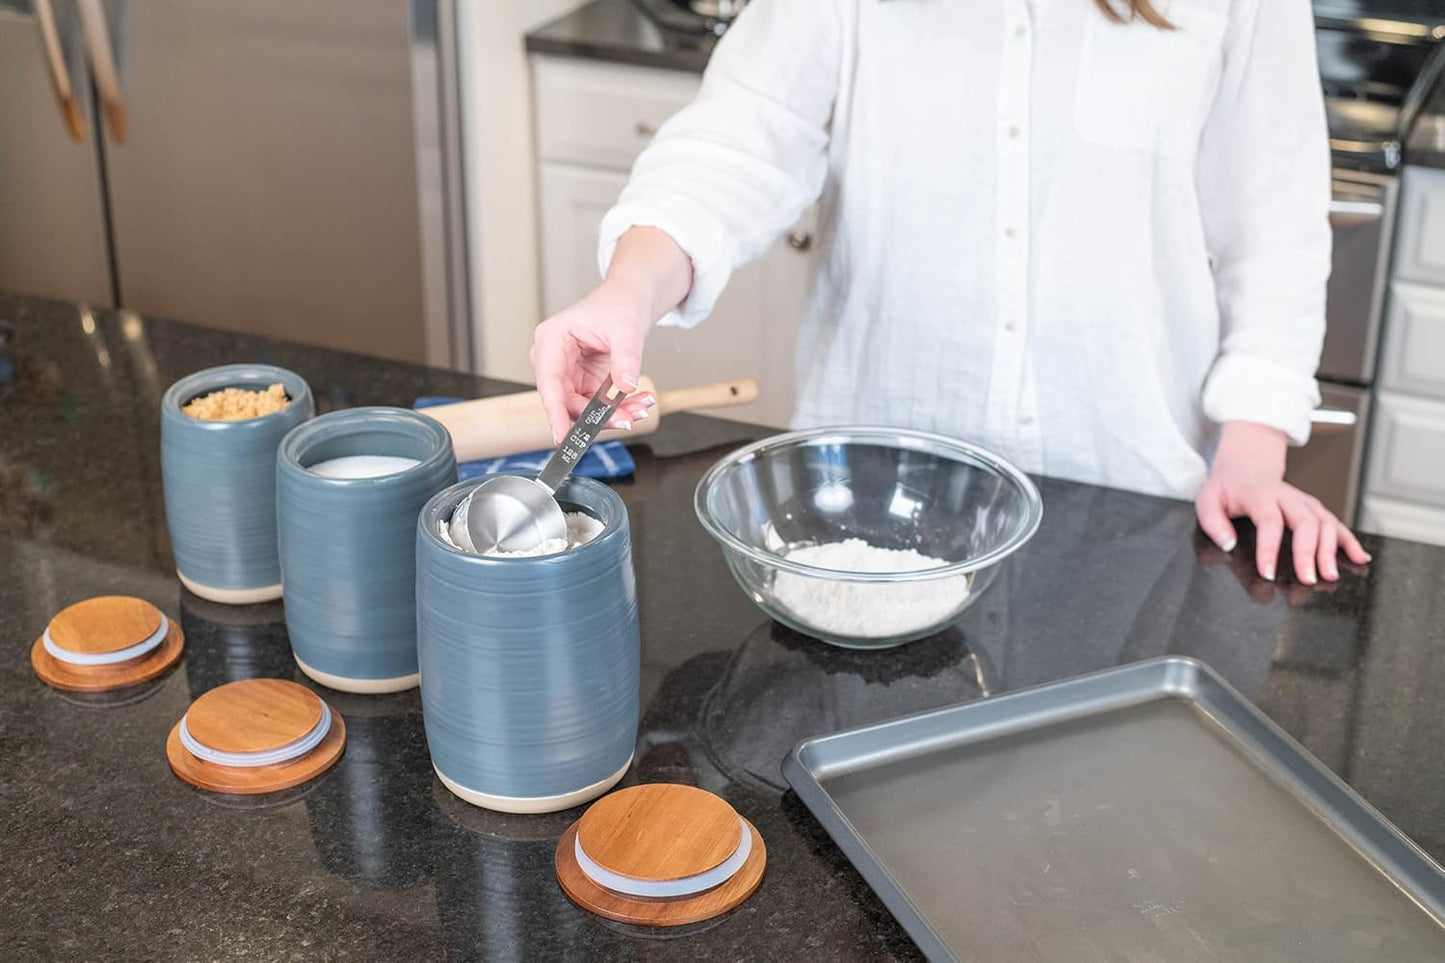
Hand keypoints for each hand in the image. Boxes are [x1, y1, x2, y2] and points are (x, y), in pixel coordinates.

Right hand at [531, 280, 657, 444]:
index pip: (549, 383)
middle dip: (598, 415)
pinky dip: (618, 408)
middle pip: (567, 401)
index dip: (555, 413)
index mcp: (551, 339)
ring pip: (583, 408)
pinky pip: (595, 406)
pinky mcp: (581, 384)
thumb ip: (626, 358)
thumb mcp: (626, 328)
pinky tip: (639, 402)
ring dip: (613, 414)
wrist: (627, 303)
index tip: (563, 438)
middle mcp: (552, 359)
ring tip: (642, 407)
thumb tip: (626, 387)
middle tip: (630, 418)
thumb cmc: (619, 306)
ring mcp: (566, 374)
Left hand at [1194, 421, 1369, 584]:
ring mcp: (1306, 502)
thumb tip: (1228, 544)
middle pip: (1305, 522)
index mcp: (1260, 496)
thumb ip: (1213, 522)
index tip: (1268, 573)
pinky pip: (1337, 524)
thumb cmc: (1227, 489)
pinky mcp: (1316, 509)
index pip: (1269, 521)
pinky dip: (1351, 541)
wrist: (1246, 468)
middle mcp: (1288, 497)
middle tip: (1307, 580)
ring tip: (1329, 576)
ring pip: (1325, 523)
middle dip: (1308, 552)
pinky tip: (1361, 559)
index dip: (1270, 548)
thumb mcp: (1208, 500)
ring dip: (1331, 551)